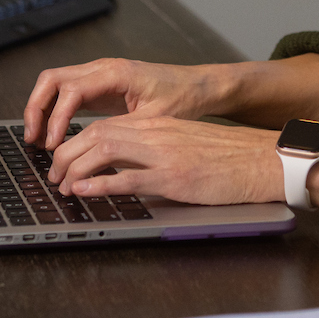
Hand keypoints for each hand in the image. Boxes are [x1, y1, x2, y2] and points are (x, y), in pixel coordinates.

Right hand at [23, 57, 218, 147]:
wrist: (197, 86)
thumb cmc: (182, 98)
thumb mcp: (154, 120)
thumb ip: (123, 132)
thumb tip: (94, 150)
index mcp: (115, 73)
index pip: (71, 90)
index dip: (57, 118)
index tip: (53, 144)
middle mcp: (103, 68)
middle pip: (52, 79)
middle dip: (36, 108)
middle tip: (33, 139)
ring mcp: (99, 74)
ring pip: (54, 83)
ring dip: (41, 109)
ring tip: (38, 140)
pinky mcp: (100, 85)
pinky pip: (66, 93)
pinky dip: (54, 110)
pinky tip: (54, 134)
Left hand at [48, 115, 282, 205]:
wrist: (264, 160)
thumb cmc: (231, 159)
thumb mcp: (187, 146)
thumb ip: (158, 151)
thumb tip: (129, 169)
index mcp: (159, 126)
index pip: (105, 126)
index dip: (76, 142)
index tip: (64, 160)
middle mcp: (157, 134)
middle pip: (95, 134)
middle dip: (66, 154)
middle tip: (54, 176)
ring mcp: (164, 154)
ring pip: (104, 150)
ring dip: (75, 168)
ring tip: (62, 185)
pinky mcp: (174, 177)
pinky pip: (128, 178)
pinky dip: (100, 184)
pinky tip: (84, 191)